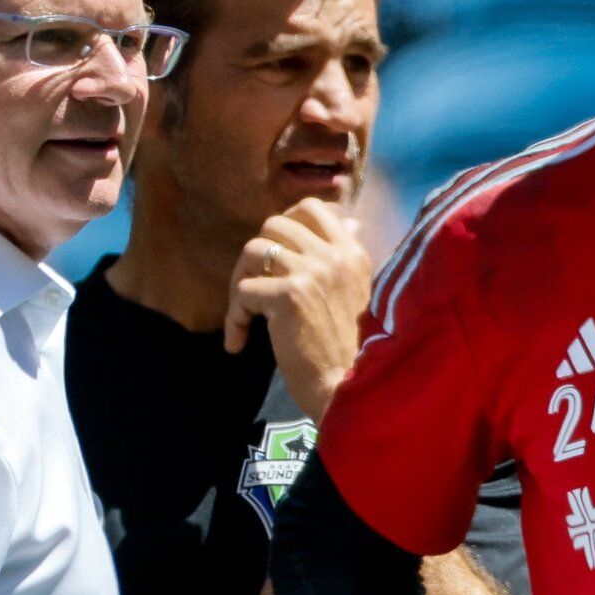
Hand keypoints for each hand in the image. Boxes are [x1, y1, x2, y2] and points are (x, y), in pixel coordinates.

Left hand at [223, 199, 370, 418]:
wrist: (351, 386)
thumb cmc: (352, 349)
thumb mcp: (360, 291)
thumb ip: (346, 257)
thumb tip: (348, 222)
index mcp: (352, 252)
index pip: (312, 208)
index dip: (285, 223)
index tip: (277, 253)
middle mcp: (333, 255)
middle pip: (275, 223)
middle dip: (257, 252)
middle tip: (255, 284)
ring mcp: (310, 272)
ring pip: (253, 250)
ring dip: (240, 279)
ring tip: (245, 311)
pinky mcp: (288, 296)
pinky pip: (243, 291)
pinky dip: (234, 317)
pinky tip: (238, 341)